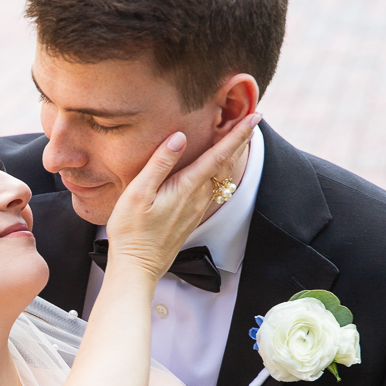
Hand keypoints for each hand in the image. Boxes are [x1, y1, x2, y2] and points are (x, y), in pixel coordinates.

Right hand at [105, 114, 260, 282]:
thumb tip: (180, 137)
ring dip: (230, 156)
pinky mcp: (191, 218)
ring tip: (237, 136)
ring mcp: (196, 210)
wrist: (137, 268)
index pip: (218, 155)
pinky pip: (212, 189)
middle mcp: (197, 199)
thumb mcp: (137, 194)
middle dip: (239, 140)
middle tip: (251, 117)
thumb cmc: (131, 232)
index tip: (254, 116)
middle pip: (225, 164)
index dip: (238, 134)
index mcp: (186, 188)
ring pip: (220, 177)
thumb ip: (159, 164)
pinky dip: (219, 173)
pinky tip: (215, 168)